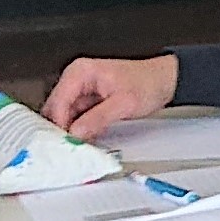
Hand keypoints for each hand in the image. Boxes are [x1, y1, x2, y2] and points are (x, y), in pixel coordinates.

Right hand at [44, 53, 176, 139]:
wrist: (164, 81)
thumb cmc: (147, 82)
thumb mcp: (124, 103)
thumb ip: (97, 118)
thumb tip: (76, 133)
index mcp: (80, 72)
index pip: (58, 102)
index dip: (59, 125)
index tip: (64, 142)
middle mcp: (76, 79)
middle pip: (56, 110)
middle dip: (61, 129)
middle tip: (68, 148)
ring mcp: (80, 90)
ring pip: (64, 117)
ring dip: (70, 131)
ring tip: (78, 146)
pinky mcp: (86, 101)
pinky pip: (75, 118)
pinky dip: (79, 130)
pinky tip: (85, 140)